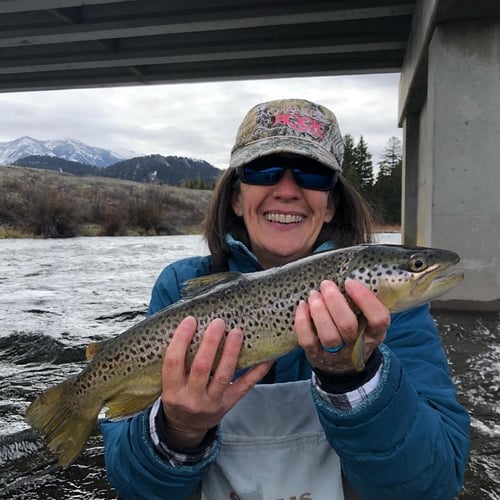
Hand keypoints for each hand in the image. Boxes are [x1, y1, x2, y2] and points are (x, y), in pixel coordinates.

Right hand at [160, 316, 272, 448]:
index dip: (181, 339)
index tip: (190, 320)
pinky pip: (245, 386)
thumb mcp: (169, 383)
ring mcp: (212, 403)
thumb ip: (177, 360)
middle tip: (218, 322)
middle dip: (210, 343)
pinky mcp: (229, 403)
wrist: (186, 428)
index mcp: (172, 390)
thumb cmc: (178, 395)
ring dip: (231, 352)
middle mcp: (191, 398)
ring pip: (224, 376)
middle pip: (201, 367)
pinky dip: (258, 370)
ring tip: (237, 332)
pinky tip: (266, 356)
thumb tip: (190, 322)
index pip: (173, 362)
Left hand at [295, 279, 389, 372]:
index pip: (379, 318)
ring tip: (313, 294)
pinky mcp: (316, 354)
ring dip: (318, 311)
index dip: (365, 299)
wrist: (342, 365)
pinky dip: (302, 321)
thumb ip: (362, 302)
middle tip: (326, 284)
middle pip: (347, 325)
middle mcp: (357, 345)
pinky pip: (307, 340)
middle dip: (334, 301)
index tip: (350, 282)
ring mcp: (336, 353)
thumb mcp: (366, 320)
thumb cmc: (354, 331)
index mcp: (374, 333)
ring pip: (328, 335)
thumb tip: (347, 271)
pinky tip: (302, 306)